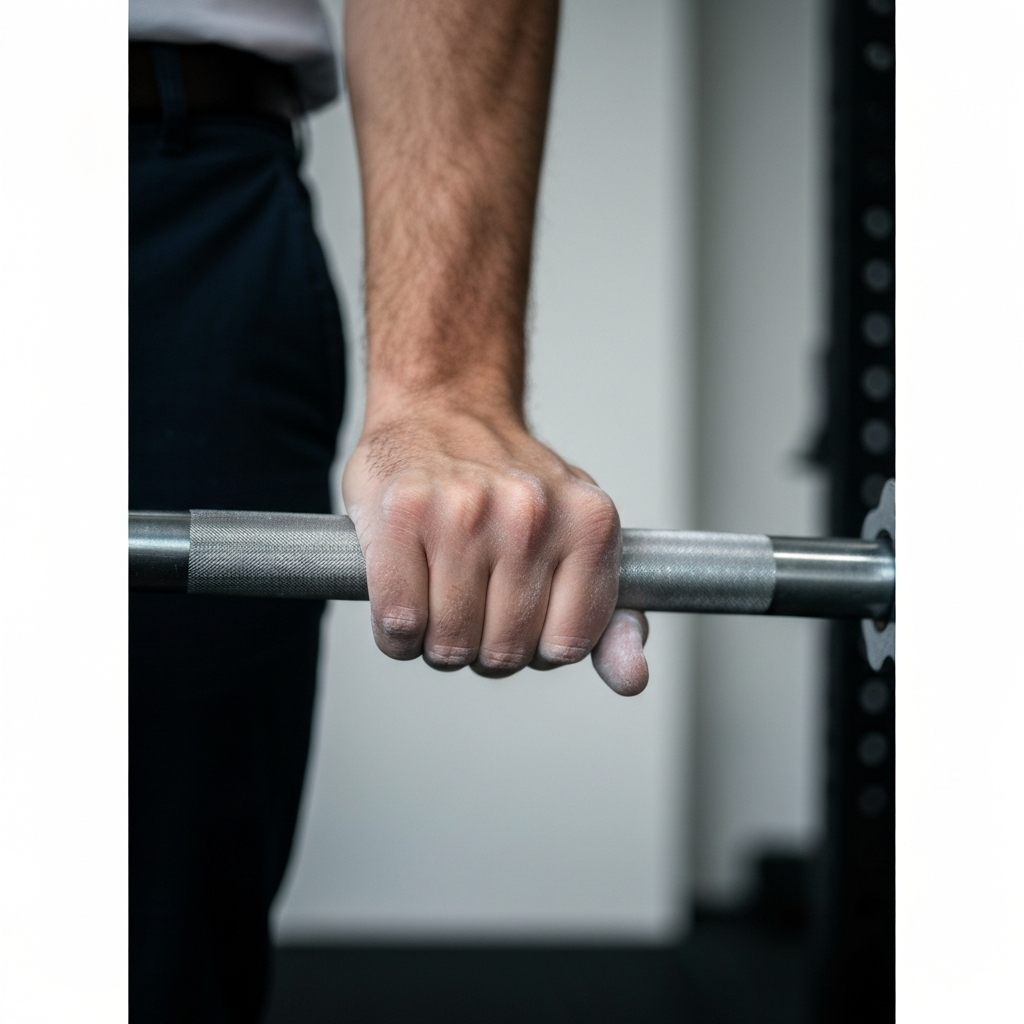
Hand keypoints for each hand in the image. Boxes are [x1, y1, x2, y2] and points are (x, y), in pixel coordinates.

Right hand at [342, 398, 648, 694]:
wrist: (443, 409)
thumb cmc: (511, 487)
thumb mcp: (581, 539)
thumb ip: (610, 616)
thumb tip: (632, 678)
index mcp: (590, 522)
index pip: (567, 647)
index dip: (537, 649)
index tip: (522, 617)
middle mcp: (530, 514)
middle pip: (504, 654)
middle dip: (481, 648)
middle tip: (473, 605)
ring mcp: (464, 512)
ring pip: (449, 645)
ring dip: (436, 642)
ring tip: (440, 599)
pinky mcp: (403, 514)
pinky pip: (399, 624)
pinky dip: (396, 632)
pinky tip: (406, 596)